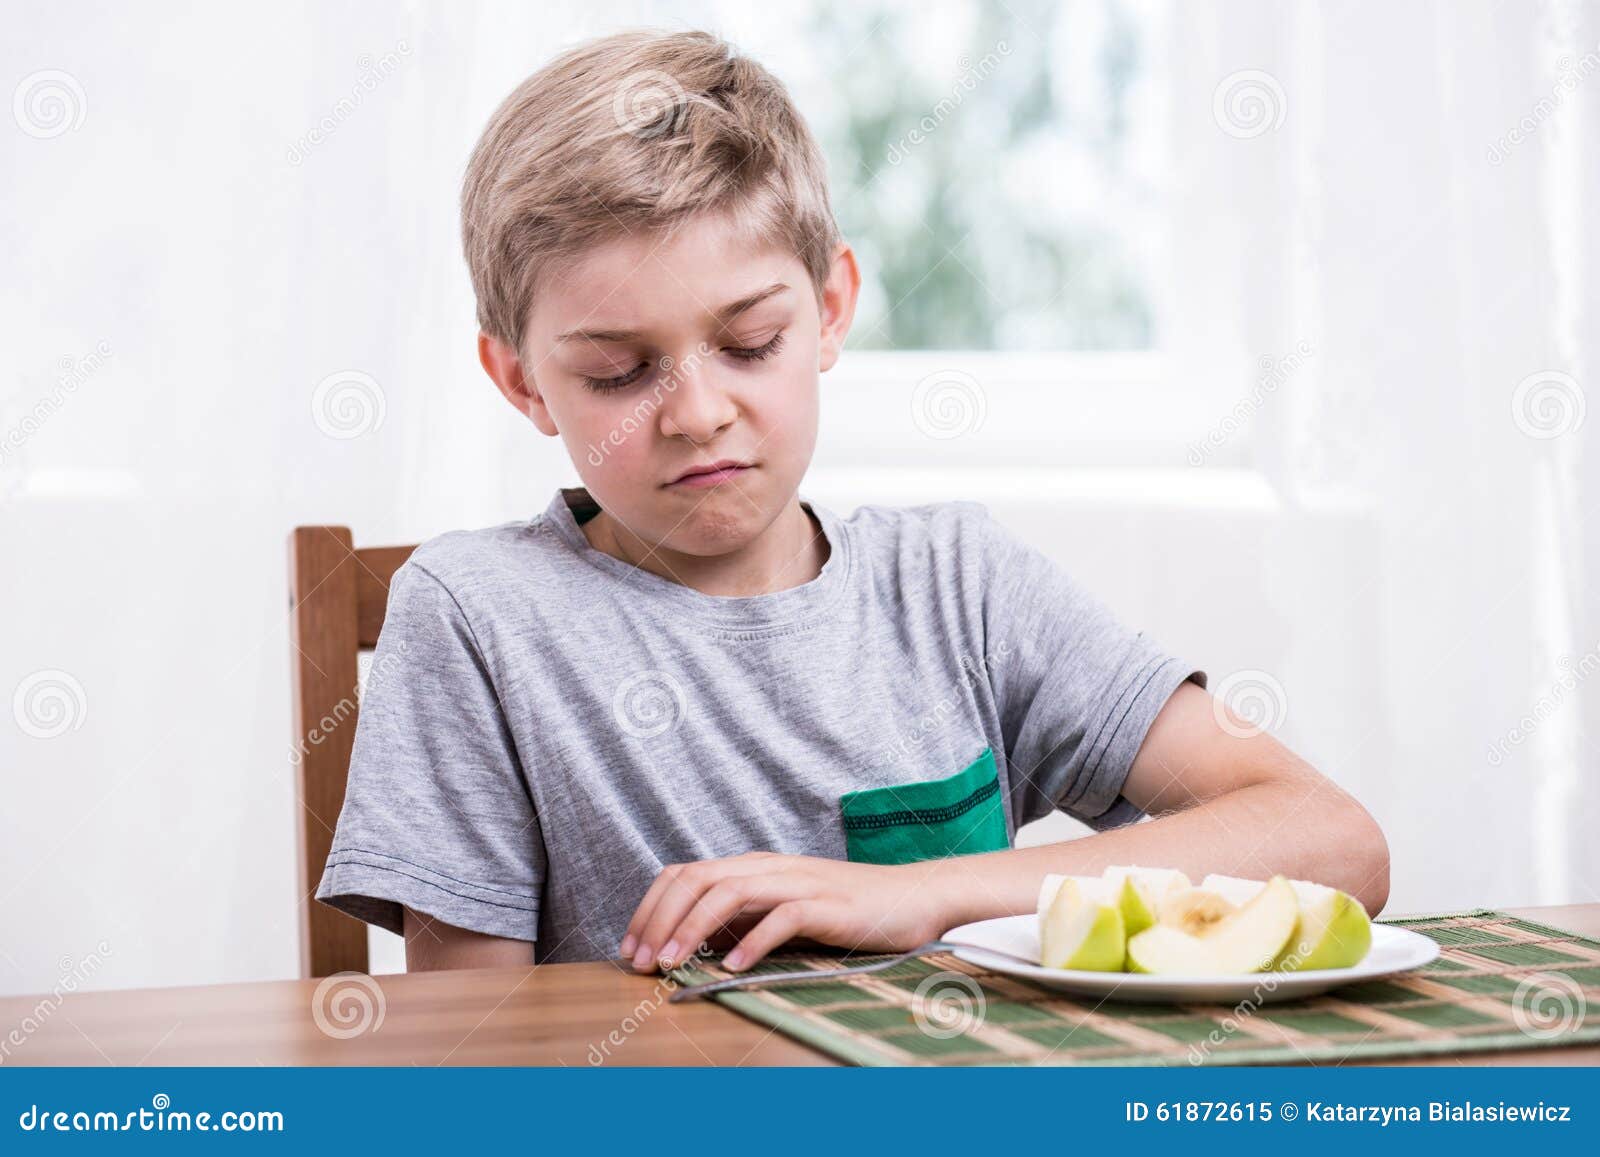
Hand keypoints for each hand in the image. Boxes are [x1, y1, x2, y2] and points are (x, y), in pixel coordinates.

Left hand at [618, 851, 955, 973]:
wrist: (913, 898)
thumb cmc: (846, 911)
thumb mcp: (782, 910)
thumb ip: (742, 919)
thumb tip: (693, 944)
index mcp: (753, 867)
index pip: (684, 873)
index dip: (649, 908)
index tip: (631, 950)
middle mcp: (769, 868)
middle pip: (697, 879)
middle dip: (660, 920)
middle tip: (642, 963)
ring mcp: (799, 883)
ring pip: (730, 892)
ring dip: (693, 928)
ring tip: (674, 963)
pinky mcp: (828, 905)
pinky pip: (782, 917)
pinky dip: (751, 940)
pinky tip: (732, 966)